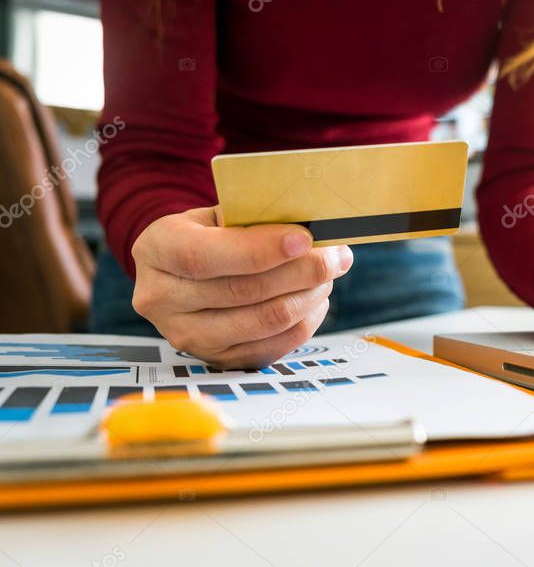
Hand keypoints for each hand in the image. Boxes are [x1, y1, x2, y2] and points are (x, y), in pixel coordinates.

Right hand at [131, 207, 352, 367]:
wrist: (185, 269)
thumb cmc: (212, 233)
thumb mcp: (221, 213)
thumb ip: (256, 219)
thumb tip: (314, 230)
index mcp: (157, 249)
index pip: (205, 255)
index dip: (260, 249)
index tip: (306, 238)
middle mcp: (160, 298)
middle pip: (243, 291)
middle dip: (302, 271)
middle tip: (336, 255)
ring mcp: (185, 335)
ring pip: (263, 321)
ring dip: (308, 296)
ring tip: (328, 274)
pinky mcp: (215, 359)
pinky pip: (272, 347)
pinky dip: (304, 322)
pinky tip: (315, 300)